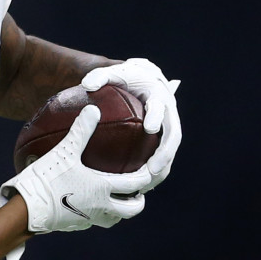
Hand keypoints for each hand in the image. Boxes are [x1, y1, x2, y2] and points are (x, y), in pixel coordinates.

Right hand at [0, 105, 147, 233]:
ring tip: (118, 198)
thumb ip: (81, 130)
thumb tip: (93, 109)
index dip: (148, 175)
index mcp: (103, 187)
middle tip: (139, 190)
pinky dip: (100, 214)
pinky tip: (90, 203)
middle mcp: (101, 207)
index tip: (151, 168)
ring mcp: (89, 219)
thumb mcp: (64, 151)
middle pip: (132, 209)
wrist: (27, 209)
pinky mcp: (76, 226)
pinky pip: (95, 221)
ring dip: (120, 210)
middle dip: (139, 200)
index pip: (136, 184)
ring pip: (114, 219)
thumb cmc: (47, 179)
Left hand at [82, 58, 180, 192]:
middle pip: (173, 135)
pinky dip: (156, 172)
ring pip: (170, 151)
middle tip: (153, 169)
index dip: (156, 117)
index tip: (149, 128)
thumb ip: (100, 76)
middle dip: (165, 153)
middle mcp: (168, 112)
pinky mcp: (164, 137)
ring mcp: (168, 126)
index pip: (160, 106)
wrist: (143, 78)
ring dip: (163, 169)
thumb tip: (87, 84)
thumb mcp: (113, 73)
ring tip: (148, 185)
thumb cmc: (125, 77)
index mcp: (158, 95)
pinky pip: (163, 157)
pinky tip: (142, 186)